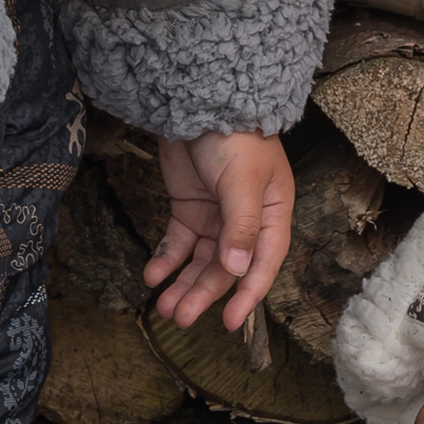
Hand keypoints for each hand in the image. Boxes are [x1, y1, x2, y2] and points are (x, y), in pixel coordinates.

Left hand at [142, 130, 293, 334]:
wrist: (201, 100)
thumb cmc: (236, 136)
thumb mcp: (242, 181)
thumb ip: (240, 226)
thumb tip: (237, 271)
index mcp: (270, 214)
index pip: (263, 263)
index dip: (248, 294)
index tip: (230, 322)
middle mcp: (245, 221)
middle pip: (225, 268)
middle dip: (203, 294)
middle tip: (181, 318)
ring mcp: (215, 215)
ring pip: (200, 261)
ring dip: (183, 284)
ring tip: (164, 308)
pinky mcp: (189, 208)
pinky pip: (179, 242)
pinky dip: (166, 259)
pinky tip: (152, 275)